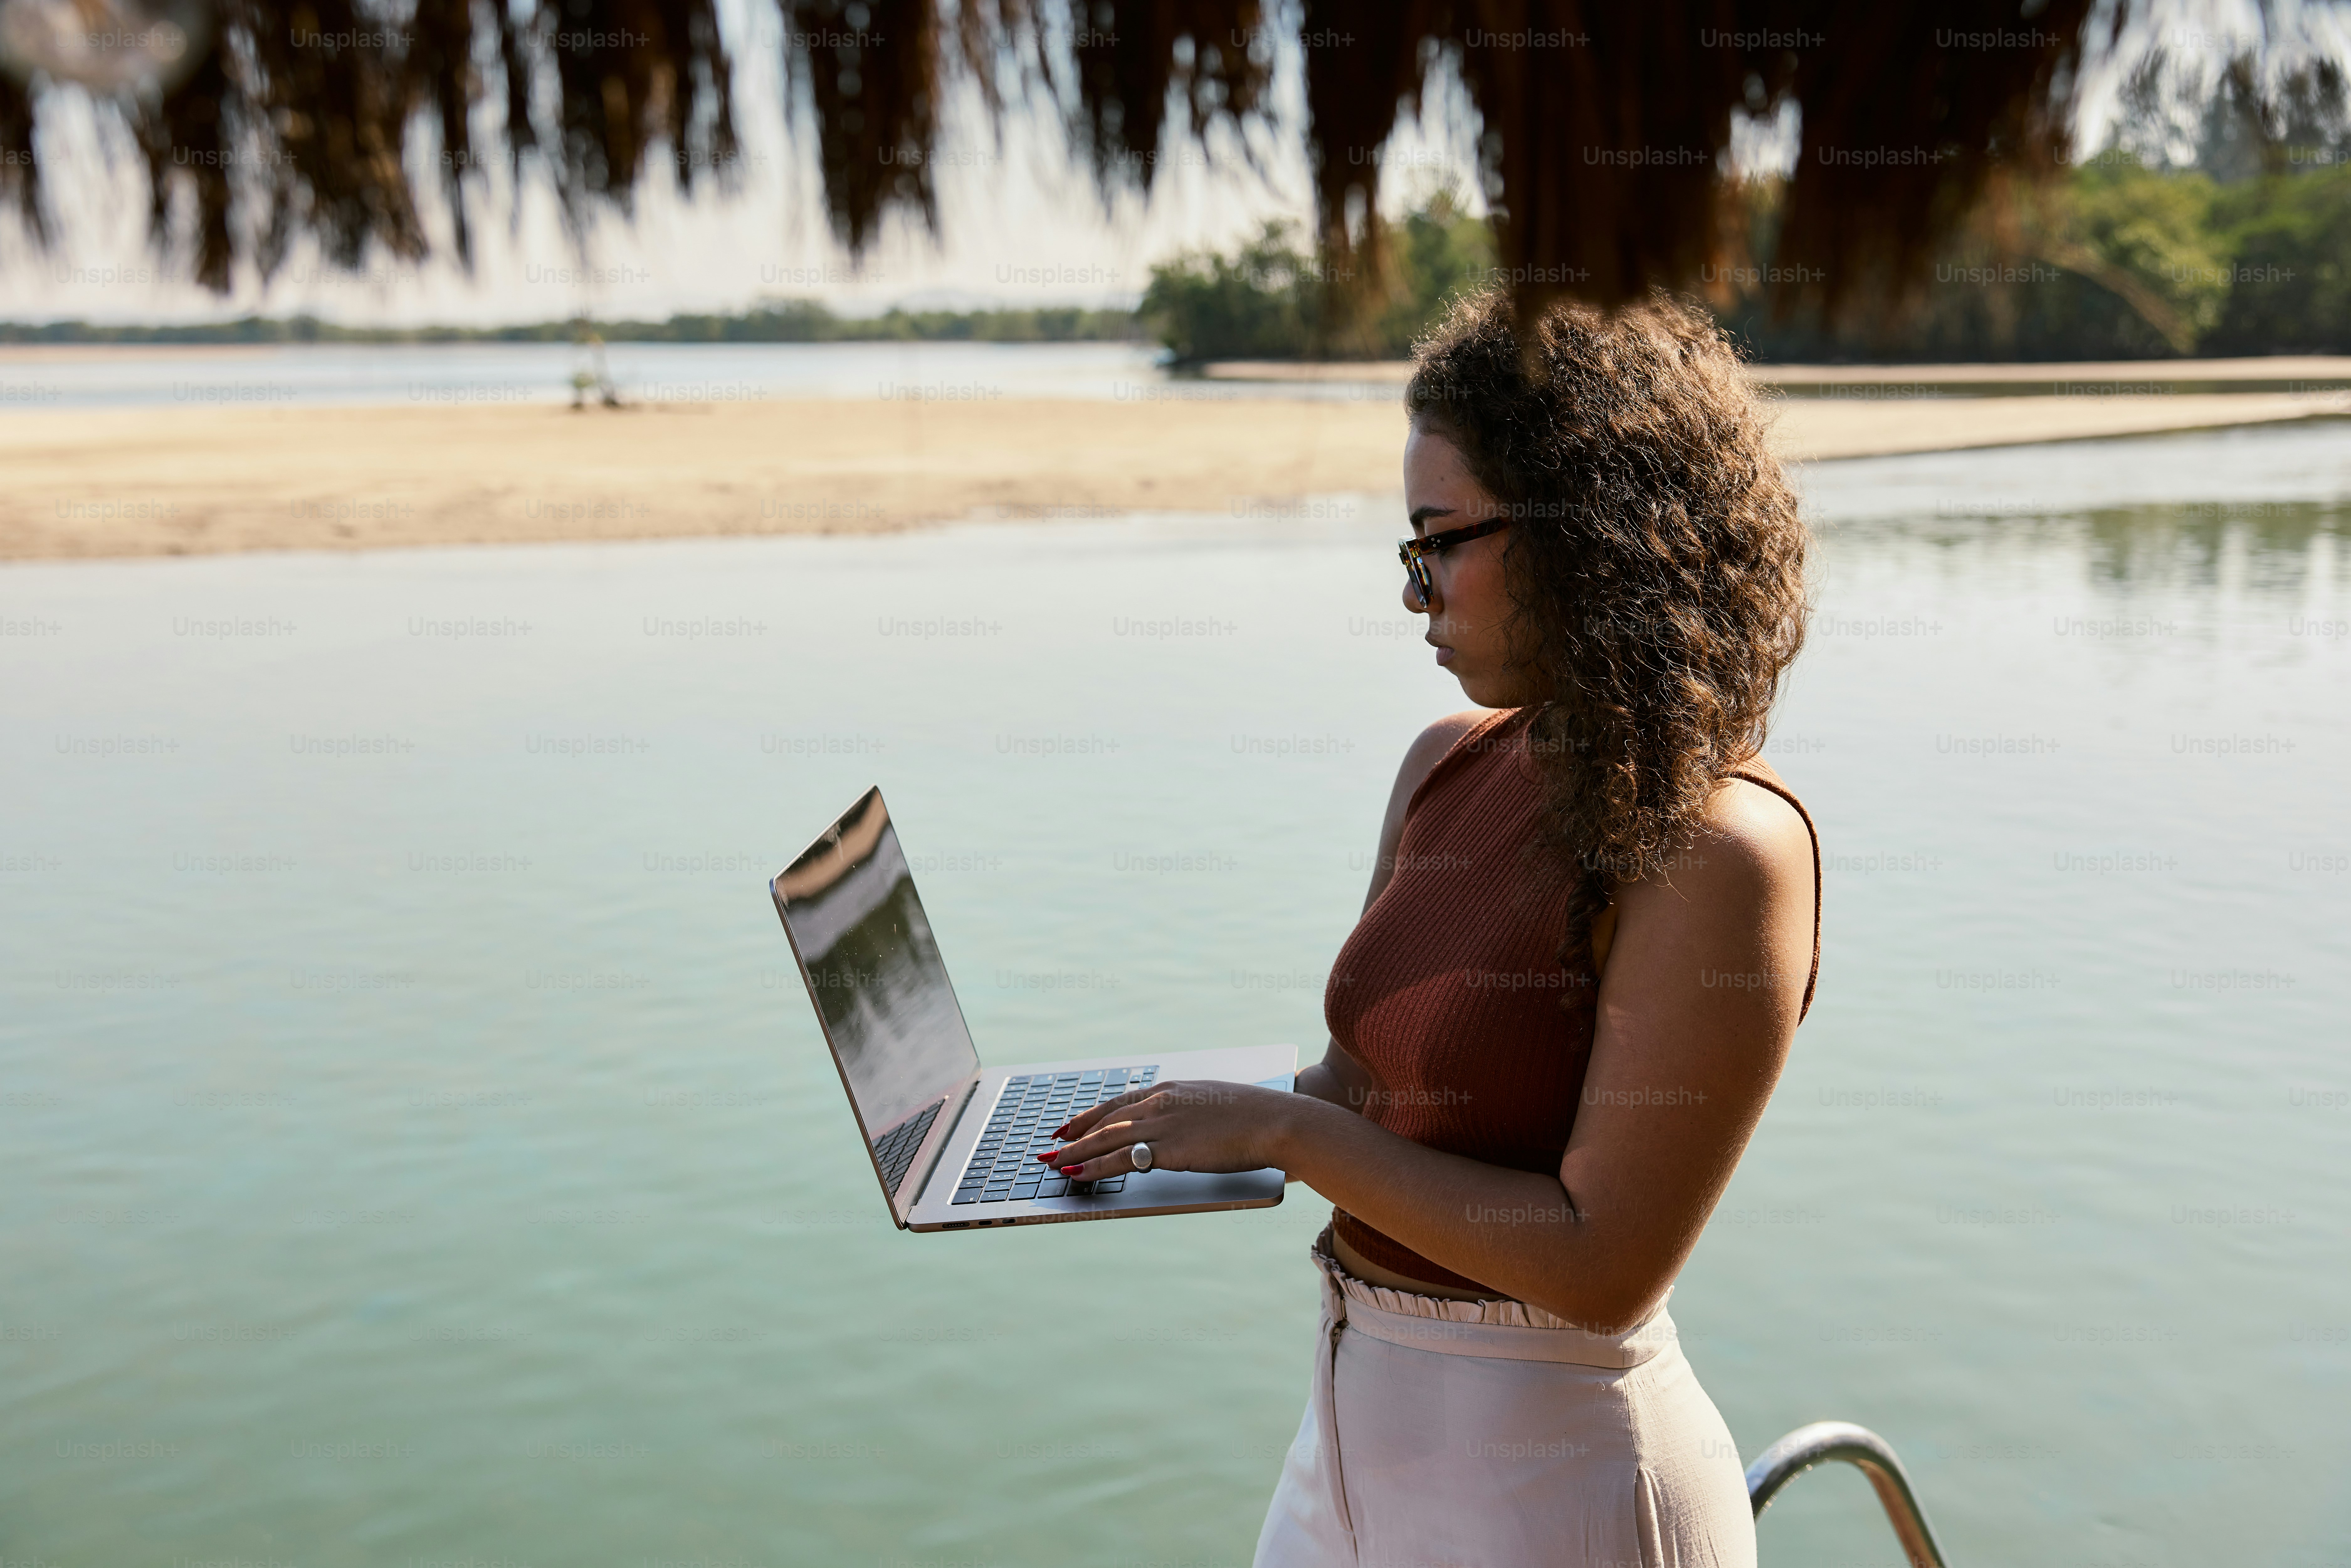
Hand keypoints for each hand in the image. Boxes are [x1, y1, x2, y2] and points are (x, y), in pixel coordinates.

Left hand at [1036, 1080, 1292, 1180]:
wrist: (1276, 1122)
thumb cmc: (1257, 1118)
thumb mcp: (1216, 1106)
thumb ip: (1193, 1114)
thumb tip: (1189, 1128)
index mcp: (1173, 1089)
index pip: (1121, 1102)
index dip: (1092, 1114)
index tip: (1072, 1124)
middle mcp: (1161, 1102)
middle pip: (1106, 1118)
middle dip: (1075, 1132)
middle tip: (1051, 1143)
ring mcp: (1163, 1124)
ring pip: (1105, 1138)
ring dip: (1075, 1151)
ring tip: (1051, 1162)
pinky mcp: (1167, 1148)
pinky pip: (1119, 1159)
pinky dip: (1093, 1166)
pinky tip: (1075, 1173)